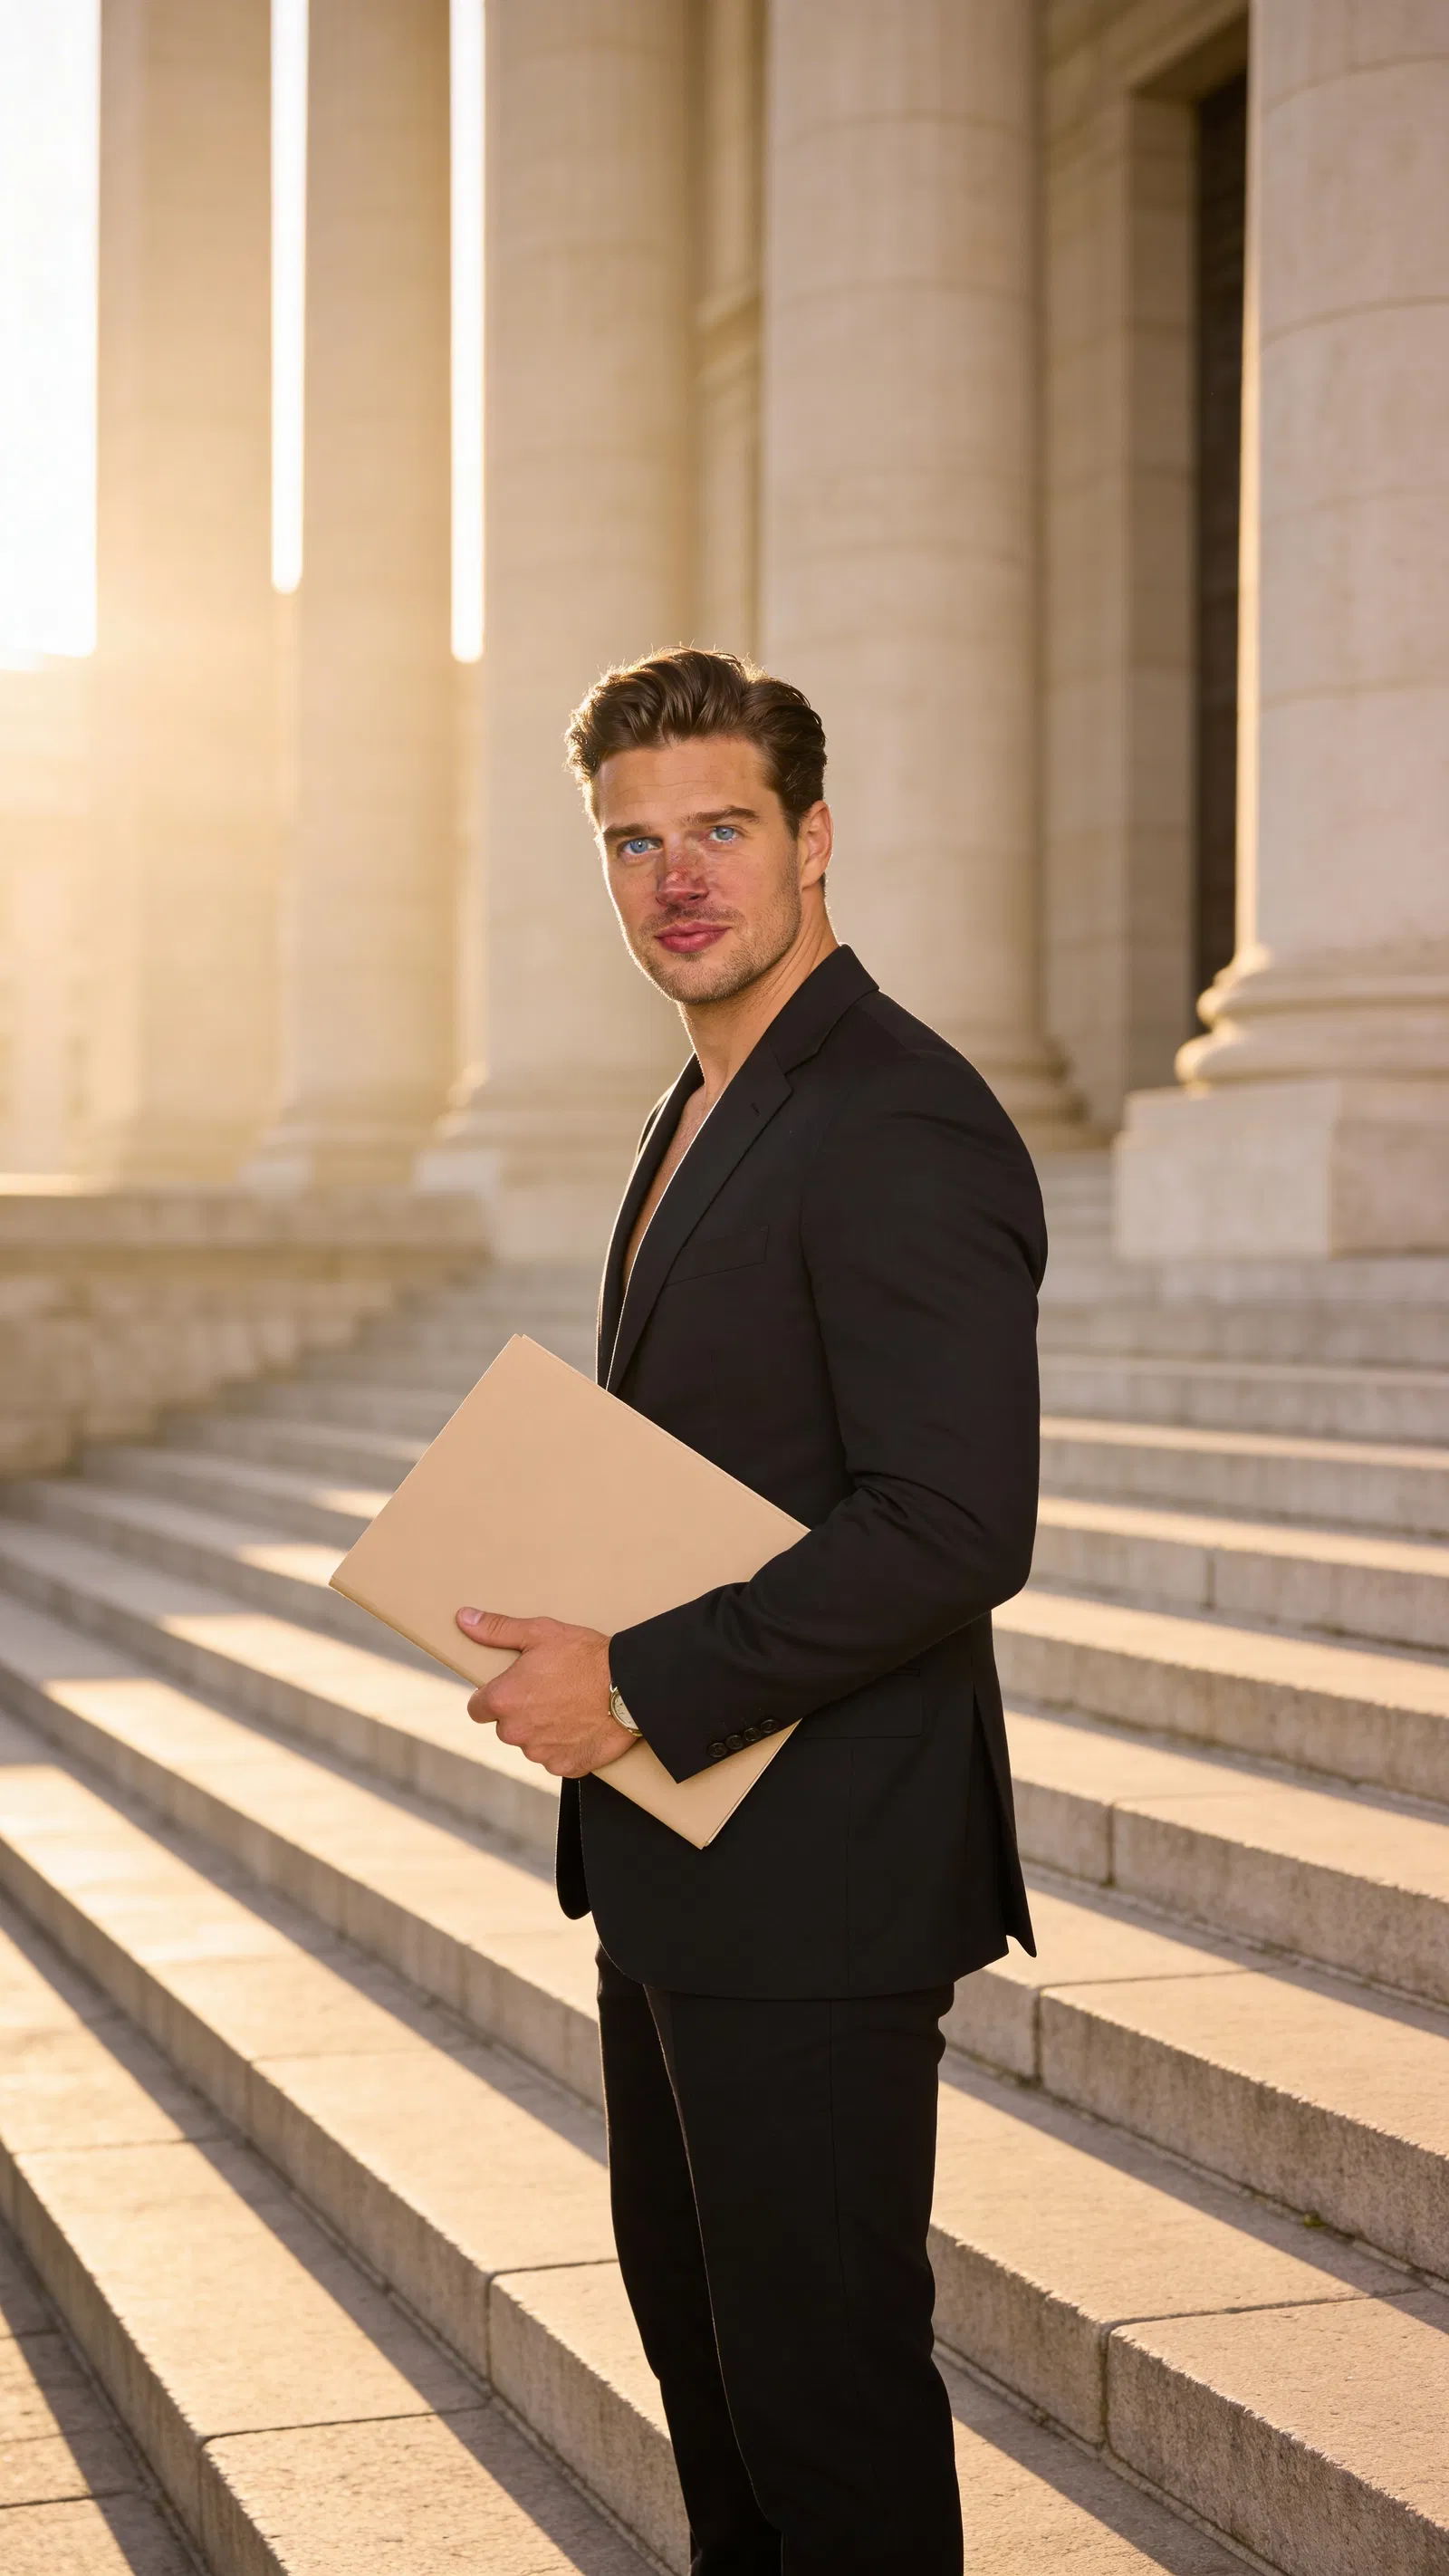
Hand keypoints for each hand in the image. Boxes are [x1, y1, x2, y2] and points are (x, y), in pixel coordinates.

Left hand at [454, 1608, 636, 1777]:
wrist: (630, 1686)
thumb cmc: (585, 1656)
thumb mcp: (539, 1633)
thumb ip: (497, 1630)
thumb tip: (465, 1619)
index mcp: (503, 1700)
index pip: (477, 1708)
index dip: (493, 1697)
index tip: (513, 1688)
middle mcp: (516, 1732)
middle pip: (505, 1727)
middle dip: (520, 1713)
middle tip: (548, 1692)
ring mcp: (541, 1752)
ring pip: (530, 1743)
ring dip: (542, 1731)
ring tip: (568, 1707)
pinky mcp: (565, 1766)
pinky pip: (555, 1759)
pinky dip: (564, 1747)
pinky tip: (579, 1725)